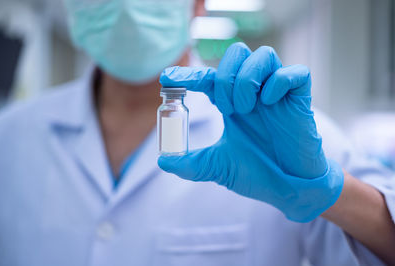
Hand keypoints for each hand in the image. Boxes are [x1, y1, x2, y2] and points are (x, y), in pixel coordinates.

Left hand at [158, 43, 343, 221]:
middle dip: (225, 76)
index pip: (210, 77)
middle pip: (237, 53)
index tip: (167, 78)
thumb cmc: (258, 173)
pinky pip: (295, 73)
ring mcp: (277, 93)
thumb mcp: (219, 167)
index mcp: (233, 104)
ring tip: (245, 108)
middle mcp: (254, 92)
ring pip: (263, 55)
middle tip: (226, 108)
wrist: (290, 190)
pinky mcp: (301, 99)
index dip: (189, 74)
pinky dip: (278, 82)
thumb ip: (192, 164)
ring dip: (247, 78)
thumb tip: (163, 161)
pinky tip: (269, 103)